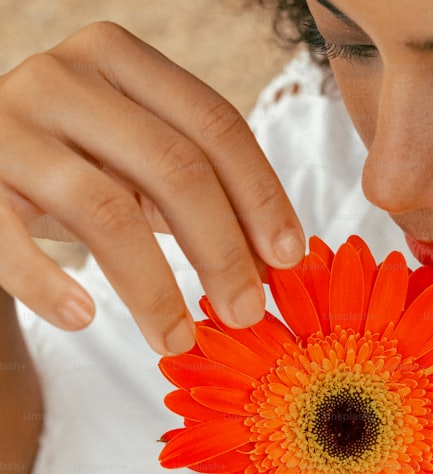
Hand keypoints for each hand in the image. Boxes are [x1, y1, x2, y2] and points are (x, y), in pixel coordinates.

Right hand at [0, 22, 305, 354]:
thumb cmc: (70, 162)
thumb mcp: (135, 158)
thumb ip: (200, 189)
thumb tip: (274, 261)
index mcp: (121, 57)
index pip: (216, 124)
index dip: (262, 195)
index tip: (289, 258)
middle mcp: (63, 76)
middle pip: (175, 168)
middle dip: (223, 250)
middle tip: (245, 312)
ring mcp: (8, 123)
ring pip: (108, 211)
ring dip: (153, 289)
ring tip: (176, 340)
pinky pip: (10, 239)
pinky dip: (48, 284)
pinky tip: (83, 318)